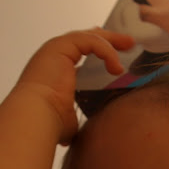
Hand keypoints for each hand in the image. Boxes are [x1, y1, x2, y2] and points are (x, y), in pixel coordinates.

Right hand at [15, 29, 134, 143]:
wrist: (38, 117)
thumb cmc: (51, 122)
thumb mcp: (73, 117)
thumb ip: (82, 117)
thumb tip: (88, 132)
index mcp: (57, 71)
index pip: (81, 53)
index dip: (101, 52)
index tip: (119, 59)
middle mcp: (55, 57)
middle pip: (86, 40)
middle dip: (110, 39)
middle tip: (130, 43)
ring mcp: (56, 50)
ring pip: (89, 36)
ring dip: (111, 41)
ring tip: (130, 46)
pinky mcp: (60, 47)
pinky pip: (89, 41)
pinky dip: (106, 51)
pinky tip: (116, 67)